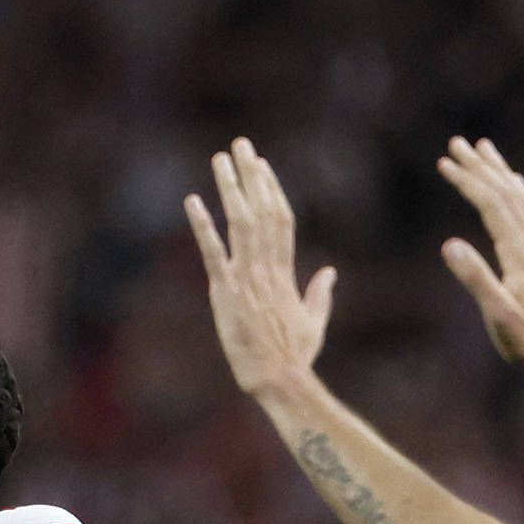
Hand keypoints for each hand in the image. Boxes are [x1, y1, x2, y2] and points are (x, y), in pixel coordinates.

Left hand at [185, 138, 335, 403]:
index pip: (281, 219)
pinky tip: (192, 201)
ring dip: (230, 188)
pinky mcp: (226, 292)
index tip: (262, 166)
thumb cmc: (295, 356)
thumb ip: (321, 294)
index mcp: (286, 271)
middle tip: (240, 145)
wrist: (280, 379)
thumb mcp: (314, 322)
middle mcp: (267, 267)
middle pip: (262, 209)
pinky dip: (202, 225)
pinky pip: (212, 252)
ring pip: (240, 222)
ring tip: (220, 159)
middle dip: (251, 175)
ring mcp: (246, 277)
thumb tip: (331, 272)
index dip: (271, 189)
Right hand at [437, 135, 523, 394]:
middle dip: (480, 167)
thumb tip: (449, 244)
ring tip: (484, 150)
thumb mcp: (497, 313)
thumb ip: (475, 278)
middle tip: (456, 143)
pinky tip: (514, 186)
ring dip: (499, 173)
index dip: (467, 181)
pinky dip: (517, 193)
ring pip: (518, 199)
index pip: (491, 204)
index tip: (444, 162)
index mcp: (518, 252)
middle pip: (505, 193)